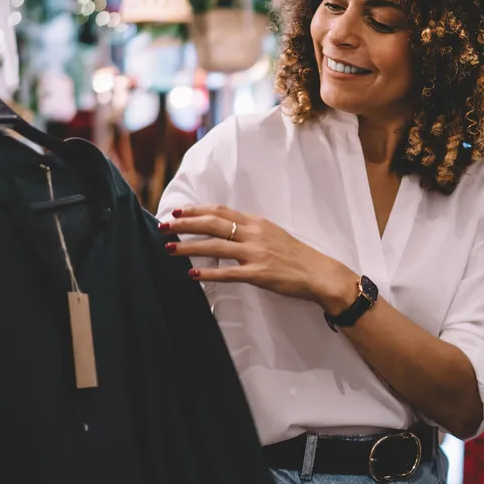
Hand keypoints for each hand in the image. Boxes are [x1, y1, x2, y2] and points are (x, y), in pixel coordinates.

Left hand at [161, 205, 358, 310]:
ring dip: (189, 246)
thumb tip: (224, 228)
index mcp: (257, 222)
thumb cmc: (296, 255)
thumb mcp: (273, 234)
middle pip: (213, 223)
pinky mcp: (259, 274)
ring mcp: (256, 254)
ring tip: (169, 248)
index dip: (196, 210)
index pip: (221, 210)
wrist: (318, 273)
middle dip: (185, 224)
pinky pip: (228, 273)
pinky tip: (192, 273)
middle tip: (164, 226)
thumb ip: (249, 230)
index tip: (177, 211)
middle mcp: (254, 234)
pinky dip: (208, 273)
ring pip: (215, 246)